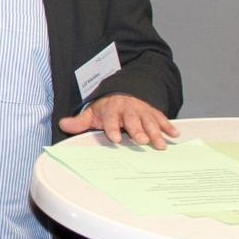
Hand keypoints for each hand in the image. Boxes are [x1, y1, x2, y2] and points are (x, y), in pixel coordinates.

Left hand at [59, 94, 178, 149]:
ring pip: (149, 121)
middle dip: (137, 130)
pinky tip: (175, 134)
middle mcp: (127, 110)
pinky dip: (168, 126)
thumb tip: (63, 125)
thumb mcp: (92, 113)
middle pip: (132, 121)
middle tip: (142, 140)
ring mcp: (141, 110)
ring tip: (161, 144)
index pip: (110, 120)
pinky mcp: (153, 112)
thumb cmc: (107, 108)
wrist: (122, 93)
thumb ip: (80, 121)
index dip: (112, 129)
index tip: (115, 139)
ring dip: (155, 132)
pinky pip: (162, 118)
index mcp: (111, 111)